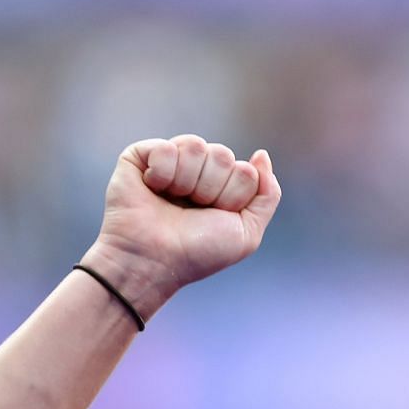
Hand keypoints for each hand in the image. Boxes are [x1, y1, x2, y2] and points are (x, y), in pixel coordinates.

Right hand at [79, 135, 280, 319]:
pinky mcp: (141, 156)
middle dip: (210, 190)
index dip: (233, 198)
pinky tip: (152, 189)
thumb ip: (267, 195)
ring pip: (196, 147)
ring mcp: (170, 160)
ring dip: (187, 182)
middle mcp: (197, 170)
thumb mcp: (246, 233)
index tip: (214, 218)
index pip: (245, 171)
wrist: (153, 262)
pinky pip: (166, 147)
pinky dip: (162, 173)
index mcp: (222, 186)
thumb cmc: (197, 253)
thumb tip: (261, 154)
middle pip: (223, 156)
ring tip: (171, 201)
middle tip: (191, 211)